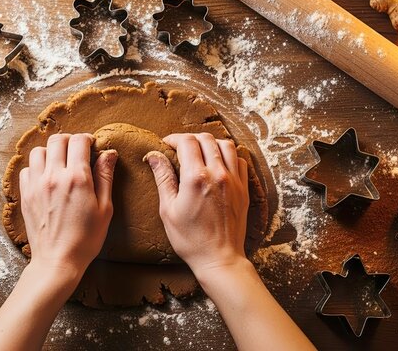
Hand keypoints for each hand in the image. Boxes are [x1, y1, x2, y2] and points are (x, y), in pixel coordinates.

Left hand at [19, 133, 117, 274]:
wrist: (57, 261)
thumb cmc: (86, 239)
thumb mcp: (104, 208)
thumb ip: (105, 176)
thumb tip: (109, 153)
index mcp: (77, 178)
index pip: (79, 141)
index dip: (88, 139)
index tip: (92, 147)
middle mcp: (53, 176)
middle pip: (57, 140)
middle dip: (70, 141)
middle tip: (77, 152)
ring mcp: (36, 185)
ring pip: (38, 151)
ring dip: (51, 152)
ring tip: (60, 163)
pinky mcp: (25, 195)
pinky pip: (27, 169)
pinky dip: (37, 168)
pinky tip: (47, 178)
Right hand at [145, 133, 249, 277]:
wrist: (219, 258)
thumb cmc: (190, 239)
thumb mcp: (168, 209)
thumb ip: (163, 178)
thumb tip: (154, 155)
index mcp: (196, 178)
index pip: (186, 142)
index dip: (174, 138)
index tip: (166, 144)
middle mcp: (218, 174)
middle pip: (206, 138)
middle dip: (190, 139)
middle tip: (180, 148)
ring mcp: (234, 180)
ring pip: (226, 145)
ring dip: (211, 143)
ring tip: (200, 152)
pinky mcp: (244, 189)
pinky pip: (240, 160)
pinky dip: (228, 155)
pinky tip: (218, 164)